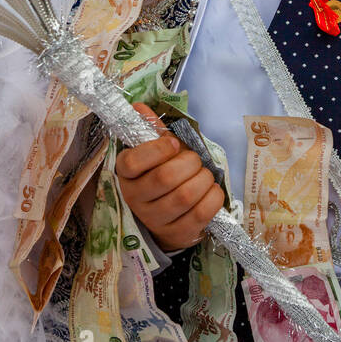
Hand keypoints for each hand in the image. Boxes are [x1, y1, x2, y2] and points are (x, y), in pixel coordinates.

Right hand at [115, 101, 224, 253]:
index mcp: (127, 174)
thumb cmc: (161, 175)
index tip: (174, 144)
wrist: (166, 217)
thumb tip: (139, 107)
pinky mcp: (177, 234)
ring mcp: (155, 220)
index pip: (132, 162)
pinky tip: (212, 191)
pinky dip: (213, 197)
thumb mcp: (154, 152)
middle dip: (190, 163)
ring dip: (203, 179)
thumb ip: (150, 129)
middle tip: (196, 160)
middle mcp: (135, 198)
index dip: (157, 150)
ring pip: (184, 196)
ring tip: (205, 175)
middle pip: (165, 178)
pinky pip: (200, 214)